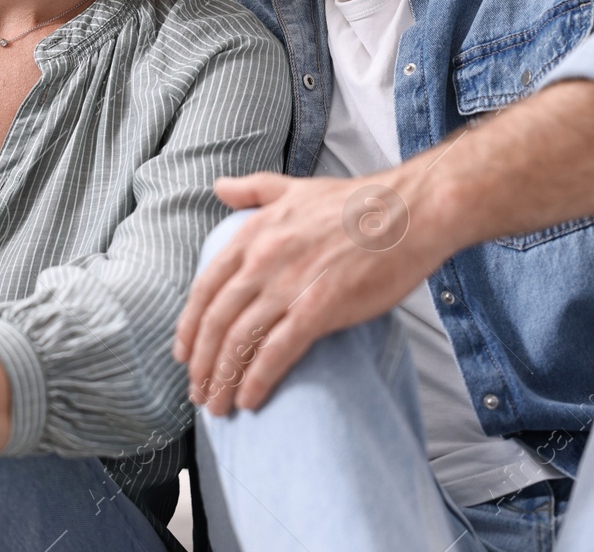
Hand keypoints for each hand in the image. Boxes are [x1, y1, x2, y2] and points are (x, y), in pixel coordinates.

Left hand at [173, 170, 444, 415]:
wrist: (409, 212)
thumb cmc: (356, 202)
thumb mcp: (294, 187)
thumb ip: (252, 190)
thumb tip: (218, 186)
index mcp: (252, 234)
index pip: (205, 289)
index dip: (189, 328)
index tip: (184, 356)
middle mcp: (262, 260)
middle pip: (216, 322)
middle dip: (202, 364)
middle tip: (198, 393)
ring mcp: (289, 285)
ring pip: (239, 341)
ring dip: (224, 379)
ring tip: (219, 407)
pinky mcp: (319, 309)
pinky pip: (277, 352)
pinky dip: (257, 380)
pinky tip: (251, 400)